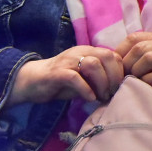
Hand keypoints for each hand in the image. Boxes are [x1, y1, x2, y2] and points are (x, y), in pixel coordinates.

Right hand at [6, 46, 124, 106]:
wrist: (31, 81)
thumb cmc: (61, 82)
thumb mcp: (84, 80)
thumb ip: (99, 80)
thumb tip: (117, 90)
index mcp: (89, 51)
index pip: (113, 55)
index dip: (120, 71)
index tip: (120, 87)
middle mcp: (80, 52)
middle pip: (106, 56)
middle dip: (114, 76)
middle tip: (112, 93)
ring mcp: (68, 61)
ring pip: (93, 64)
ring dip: (102, 82)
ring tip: (102, 97)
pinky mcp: (57, 73)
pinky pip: (75, 77)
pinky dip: (86, 89)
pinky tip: (90, 99)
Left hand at [116, 31, 151, 102]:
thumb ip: (142, 51)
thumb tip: (115, 59)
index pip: (133, 38)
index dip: (120, 51)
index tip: (116, 65)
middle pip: (139, 49)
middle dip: (127, 64)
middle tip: (125, 76)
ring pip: (148, 59)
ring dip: (137, 72)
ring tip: (135, 80)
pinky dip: (148, 80)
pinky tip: (146, 84)